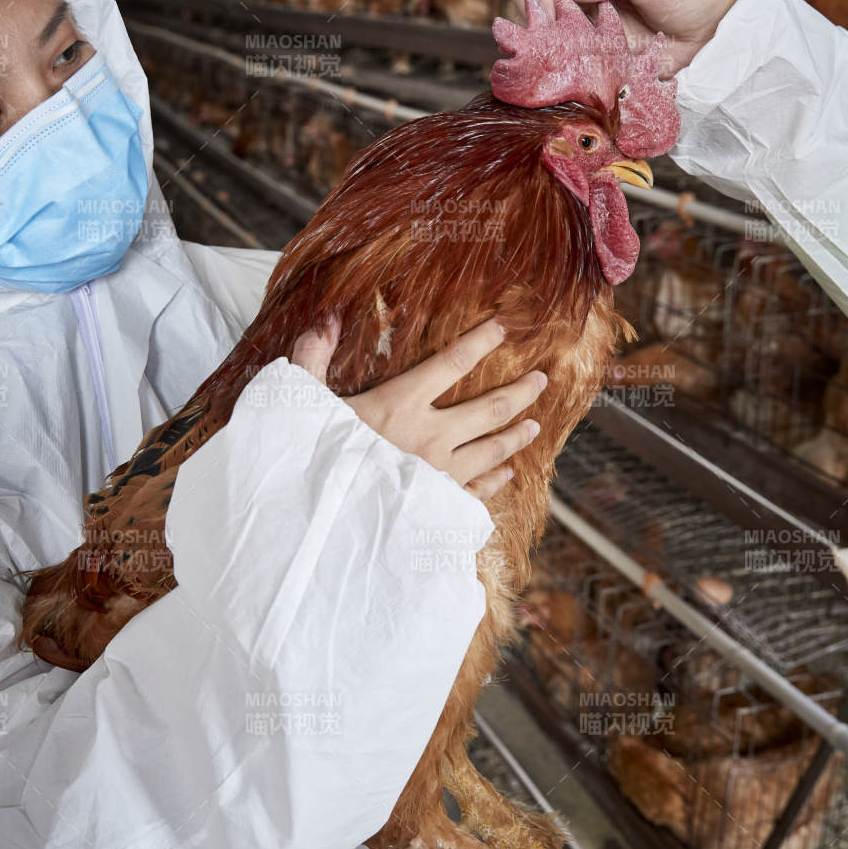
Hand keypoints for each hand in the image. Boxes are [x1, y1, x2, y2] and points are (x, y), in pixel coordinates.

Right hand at [290, 314, 544, 500]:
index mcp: (399, 405)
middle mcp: (429, 437)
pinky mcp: (438, 507)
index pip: (451, 363)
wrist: (323, 529)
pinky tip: (507, 473)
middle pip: (489, 408)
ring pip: (491, 450)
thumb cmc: (314, 462)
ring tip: (535, 426)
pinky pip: (477, 491)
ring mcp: (438, 475)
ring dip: (516, 436)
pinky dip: (496, 480)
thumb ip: (312, 358)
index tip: (503, 328)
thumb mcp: (304, 404)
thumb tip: (326, 319)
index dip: (481, 342)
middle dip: (520, 391)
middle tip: (542, 379)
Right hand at [510, 0, 741, 73]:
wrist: (711, 34)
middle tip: (555, 33)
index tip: (553, 12)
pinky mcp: (586, 40)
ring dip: (541, 35)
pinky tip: (566, 60)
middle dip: (536, 11)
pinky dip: (553, 54)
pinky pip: (555, 46)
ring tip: (560, 47)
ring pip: (535, 19)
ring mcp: (582, 9)